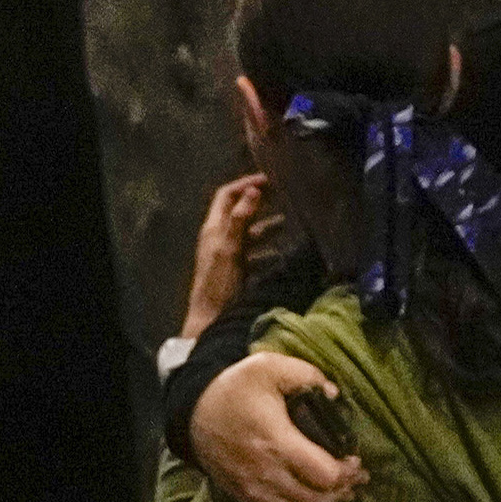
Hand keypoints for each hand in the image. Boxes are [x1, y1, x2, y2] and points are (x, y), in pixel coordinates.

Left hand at [183, 174, 272, 337]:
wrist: (210, 321)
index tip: (270, 180)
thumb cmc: (218, 285)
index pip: (227, 195)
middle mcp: (219, 237)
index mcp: (213, 228)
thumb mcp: (229, 250)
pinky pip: (254, 253)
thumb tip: (253, 190)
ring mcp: (228, 254)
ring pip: (250, 232)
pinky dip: (269, 249)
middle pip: (239, 211)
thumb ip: (239, 220)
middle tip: (284, 196)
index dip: (246, 183)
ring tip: (289, 224)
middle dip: (260, 201)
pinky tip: (284, 254)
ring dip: (268, 226)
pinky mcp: (236, 270)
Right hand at [197, 351, 362, 501]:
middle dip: (342, 491)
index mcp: (276, 441)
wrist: (194, 411)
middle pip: (317, 501)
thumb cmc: (235, 388)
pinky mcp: (243, 498)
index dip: (347, 472)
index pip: (325, 475)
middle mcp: (265, 472)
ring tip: (335, 492)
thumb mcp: (267, 366)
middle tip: (353, 478)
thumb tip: (334, 394)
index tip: (355, 461)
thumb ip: (306, 375)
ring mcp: (253, 490)